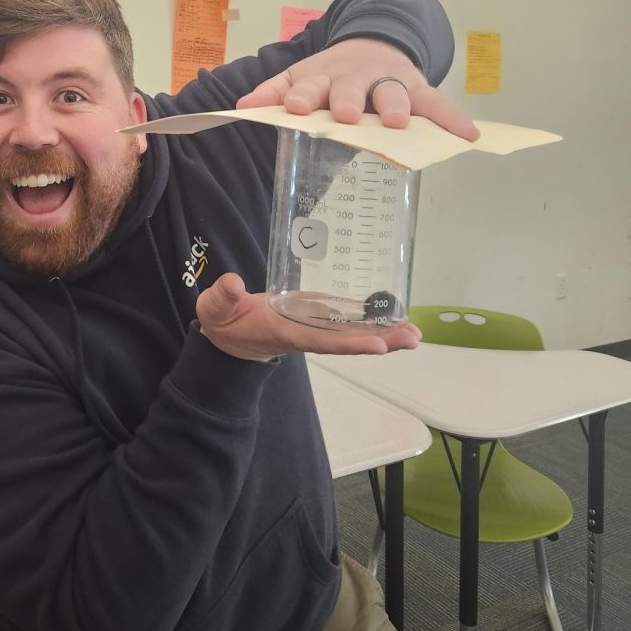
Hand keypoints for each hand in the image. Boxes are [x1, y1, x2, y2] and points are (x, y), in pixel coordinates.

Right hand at [197, 273, 422, 361]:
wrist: (226, 336)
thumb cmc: (222, 321)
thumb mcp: (215, 309)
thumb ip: (222, 297)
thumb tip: (234, 284)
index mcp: (285, 332)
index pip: (322, 340)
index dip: (351, 343)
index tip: (379, 346)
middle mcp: (306, 333)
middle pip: (348, 340)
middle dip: (381, 341)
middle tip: (415, 338)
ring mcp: (313, 326)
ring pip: (352, 332)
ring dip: (384, 334)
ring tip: (415, 332)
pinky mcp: (315, 315)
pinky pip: (345, 320)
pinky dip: (369, 320)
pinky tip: (393, 317)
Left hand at [237, 37, 477, 140]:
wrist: (372, 42)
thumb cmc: (330, 75)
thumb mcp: (300, 77)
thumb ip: (274, 94)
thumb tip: (241, 108)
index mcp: (323, 78)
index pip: (309, 87)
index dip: (303, 97)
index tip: (297, 109)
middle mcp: (357, 78)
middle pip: (352, 89)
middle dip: (349, 101)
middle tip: (346, 116)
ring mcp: (389, 82)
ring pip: (394, 94)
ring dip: (396, 107)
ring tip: (399, 124)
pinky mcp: (419, 88)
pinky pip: (438, 104)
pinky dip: (453, 119)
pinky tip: (468, 134)